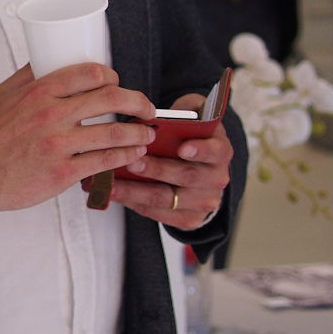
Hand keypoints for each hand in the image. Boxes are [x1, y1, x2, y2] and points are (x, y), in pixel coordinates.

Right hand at [0, 63, 156, 230]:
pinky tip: (134, 154)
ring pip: (115, 132)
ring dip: (139, 132)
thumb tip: (47, 58)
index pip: (90, 73)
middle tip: (146, 108)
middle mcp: (50, 115)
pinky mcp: (61, 173)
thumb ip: (26, 77)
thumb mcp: (0, 96)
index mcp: (38, 92)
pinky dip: (127, 156)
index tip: (118, 84)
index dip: (112, 77)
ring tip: (147, 133)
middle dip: (139, 102)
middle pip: (111, 98)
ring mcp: (57, 145)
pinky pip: (105, 162)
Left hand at [109, 91, 234, 226]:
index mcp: (220, 150)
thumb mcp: (188, 118)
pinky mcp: (188, 218)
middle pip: (186, 176)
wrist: (195, 162)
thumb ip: (179, 115)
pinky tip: (114, 193)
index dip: (201, 150)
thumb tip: (151, 116)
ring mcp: (203, 201)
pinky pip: (158, 213)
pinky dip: (133, 203)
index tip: (183, 148)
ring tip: (112, 183)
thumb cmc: (185, 135)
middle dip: (156, 170)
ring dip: (136, 191)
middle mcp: (216, 178)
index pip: (216, 151)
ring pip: (166, 198)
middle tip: (132, 162)